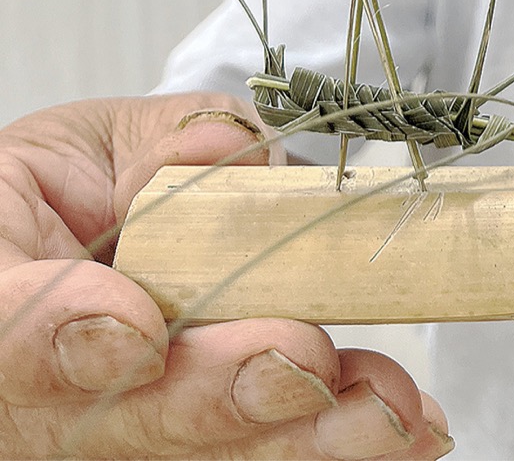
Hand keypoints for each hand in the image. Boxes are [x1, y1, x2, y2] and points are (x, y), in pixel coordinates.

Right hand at [0, 95, 452, 457]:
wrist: (85, 230)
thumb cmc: (74, 189)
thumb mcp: (95, 141)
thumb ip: (157, 146)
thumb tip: (218, 146)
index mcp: (3, 293)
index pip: (11, 331)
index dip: (64, 338)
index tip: (138, 328)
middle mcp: (46, 394)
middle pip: (119, 418)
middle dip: (223, 393)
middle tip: (300, 362)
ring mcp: (119, 430)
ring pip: (199, 451)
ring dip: (305, 432)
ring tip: (388, 410)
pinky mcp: (191, 442)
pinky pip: (262, 450)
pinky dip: (340, 437)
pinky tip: (414, 430)